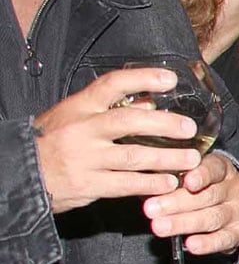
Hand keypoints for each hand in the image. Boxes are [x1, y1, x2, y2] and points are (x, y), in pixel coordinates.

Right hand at [34, 67, 202, 212]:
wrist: (22, 172)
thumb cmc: (52, 141)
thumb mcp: (73, 117)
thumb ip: (108, 110)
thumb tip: (150, 103)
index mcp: (79, 107)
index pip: (111, 84)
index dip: (143, 79)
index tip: (170, 79)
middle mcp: (82, 129)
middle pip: (128, 121)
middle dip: (164, 124)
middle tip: (189, 128)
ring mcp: (84, 157)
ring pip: (133, 156)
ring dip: (166, 158)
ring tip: (191, 160)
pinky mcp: (87, 183)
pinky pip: (125, 184)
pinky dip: (150, 184)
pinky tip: (169, 183)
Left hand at [144, 153, 238, 254]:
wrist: (229, 209)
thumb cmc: (200, 190)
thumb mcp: (187, 176)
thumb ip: (171, 178)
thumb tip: (146, 182)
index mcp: (222, 170)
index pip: (214, 169)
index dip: (201, 175)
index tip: (186, 182)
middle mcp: (234, 189)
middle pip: (209, 196)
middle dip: (177, 203)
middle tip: (151, 209)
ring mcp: (238, 212)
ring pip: (213, 217)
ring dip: (184, 223)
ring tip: (160, 227)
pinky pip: (224, 239)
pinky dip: (207, 243)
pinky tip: (191, 245)